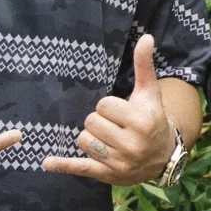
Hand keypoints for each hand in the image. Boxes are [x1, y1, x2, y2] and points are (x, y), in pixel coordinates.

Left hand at [44, 34, 179, 183]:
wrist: (163, 156)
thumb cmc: (152, 118)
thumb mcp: (149, 93)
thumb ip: (144, 66)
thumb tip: (146, 37)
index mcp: (141, 121)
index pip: (103, 105)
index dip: (109, 107)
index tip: (121, 113)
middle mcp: (131, 143)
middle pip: (91, 122)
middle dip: (99, 122)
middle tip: (115, 126)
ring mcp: (118, 161)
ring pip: (83, 140)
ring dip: (91, 137)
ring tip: (108, 140)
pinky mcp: (106, 174)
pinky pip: (80, 167)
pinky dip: (63, 165)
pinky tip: (48, 162)